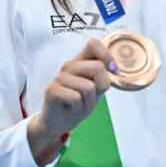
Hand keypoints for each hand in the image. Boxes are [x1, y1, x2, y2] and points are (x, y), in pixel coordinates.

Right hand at [27, 38, 116, 165]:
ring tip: (79, 105)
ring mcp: (59, 77)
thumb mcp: (96, 89)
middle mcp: (69, 66)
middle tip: (90, 97)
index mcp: (80, 61)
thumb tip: (114, 69)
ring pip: (88, 86)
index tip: (112, 71)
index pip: (93, 44)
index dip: (106, 55)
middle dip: (100, 87)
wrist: (60, 122)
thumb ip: (103, 76)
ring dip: (88, 102)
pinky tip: (70, 109)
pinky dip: (78, 108)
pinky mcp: (51, 90)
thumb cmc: (79, 103)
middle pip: (97, 67)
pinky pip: (75, 98)